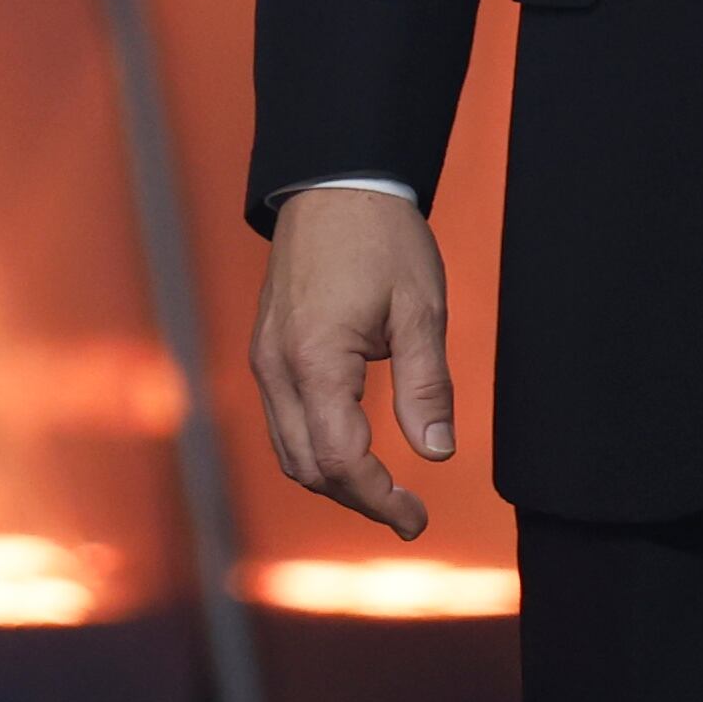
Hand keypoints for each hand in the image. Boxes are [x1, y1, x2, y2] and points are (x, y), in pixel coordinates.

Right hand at [248, 186, 455, 539]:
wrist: (334, 183)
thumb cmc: (382, 239)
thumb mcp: (420, 310)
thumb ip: (427, 386)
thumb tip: (438, 454)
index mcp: (316, 361)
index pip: (341, 460)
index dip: (379, 500)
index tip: (418, 518)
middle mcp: (277, 368)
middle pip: (308, 468)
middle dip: (357, 499)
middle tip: (410, 512)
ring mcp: (265, 359)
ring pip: (289, 451)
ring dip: (335, 479)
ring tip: (386, 488)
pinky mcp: (267, 351)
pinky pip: (283, 421)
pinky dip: (316, 449)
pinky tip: (355, 447)